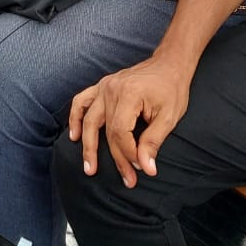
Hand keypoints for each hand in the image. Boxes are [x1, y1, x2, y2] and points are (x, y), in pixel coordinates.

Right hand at [66, 51, 195, 187]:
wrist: (169, 64)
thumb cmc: (172, 89)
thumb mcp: (169, 117)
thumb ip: (154, 141)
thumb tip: (147, 167)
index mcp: (128, 94)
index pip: (121, 132)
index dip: (129, 153)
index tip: (142, 167)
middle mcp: (111, 89)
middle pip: (107, 131)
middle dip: (117, 158)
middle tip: (128, 180)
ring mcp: (104, 86)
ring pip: (89, 120)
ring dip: (87, 145)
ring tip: (89, 167)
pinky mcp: (102, 86)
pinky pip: (81, 101)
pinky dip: (75, 118)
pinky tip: (74, 135)